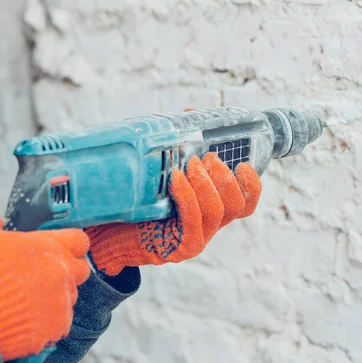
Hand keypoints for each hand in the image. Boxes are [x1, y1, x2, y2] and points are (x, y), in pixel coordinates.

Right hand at [0, 220, 90, 360]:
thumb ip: (3, 226)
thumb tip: (9, 223)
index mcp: (48, 247)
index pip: (80, 240)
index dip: (71, 243)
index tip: (60, 248)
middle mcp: (61, 272)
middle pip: (81, 268)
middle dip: (67, 269)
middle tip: (43, 274)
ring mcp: (62, 300)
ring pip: (70, 293)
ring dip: (56, 293)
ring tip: (27, 298)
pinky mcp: (59, 324)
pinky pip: (62, 317)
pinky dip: (49, 317)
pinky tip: (27, 316)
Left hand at [85, 152, 261, 275]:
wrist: (110, 234)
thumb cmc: (138, 201)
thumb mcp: (163, 173)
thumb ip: (181, 148)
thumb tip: (189, 114)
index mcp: (211, 209)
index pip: (246, 202)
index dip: (251, 184)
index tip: (241, 163)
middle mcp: (210, 226)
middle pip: (237, 205)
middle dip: (225, 176)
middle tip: (206, 158)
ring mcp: (198, 239)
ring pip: (217, 211)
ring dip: (205, 183)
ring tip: (188, 165)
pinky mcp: (181, 248)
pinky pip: (193, 221)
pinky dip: (188, 196)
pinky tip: (176, 180)